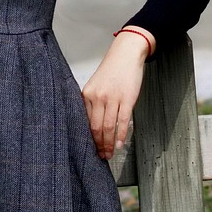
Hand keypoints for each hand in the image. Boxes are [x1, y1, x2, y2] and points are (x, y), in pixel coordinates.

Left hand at [81, 30, 152, 160]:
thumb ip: (92, 102)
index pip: (85, 122)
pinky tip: (120, 144)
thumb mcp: (95, 85)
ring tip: (110, 154)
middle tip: (101, 156)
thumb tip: (92, 125)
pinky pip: (123, 121)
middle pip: (96, 128)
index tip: (90, 149)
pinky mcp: (127, 99)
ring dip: (109, 144)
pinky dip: (121, 135)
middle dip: (98, 145)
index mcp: (87, 94)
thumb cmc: (112, 70)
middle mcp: (97, 97)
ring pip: (108, 127)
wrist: (126, 54)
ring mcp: (112, 98)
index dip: (88, 139)